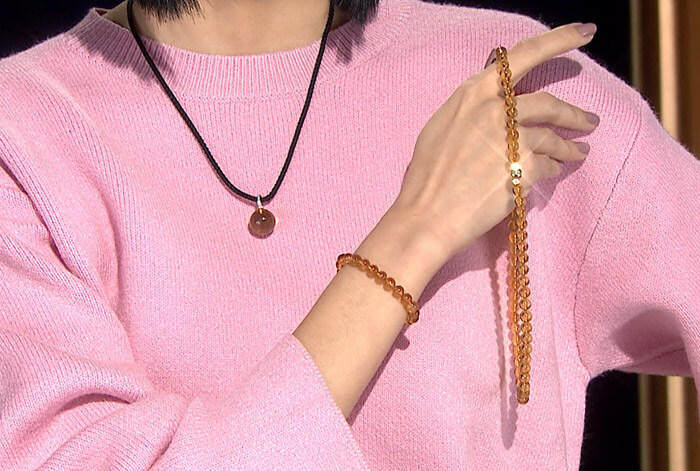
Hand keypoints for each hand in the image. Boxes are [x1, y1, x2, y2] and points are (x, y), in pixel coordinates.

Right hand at [390, 22, 599, 261]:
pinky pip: (549, 165)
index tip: (585, 32)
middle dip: (574, 113)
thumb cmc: (426, 177)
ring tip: (578, 152)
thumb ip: (472, 110)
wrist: (427, 216)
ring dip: (570, 146)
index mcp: (473, 93)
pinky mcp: (525, 167)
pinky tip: (555, 172)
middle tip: (590, 121)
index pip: (523, 55)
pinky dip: (555, 169)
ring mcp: (513, 137)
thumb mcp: (442, 127)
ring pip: (554, 137)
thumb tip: (495, 105)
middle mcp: (495, 108)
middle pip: (548, 102)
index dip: (559, 40)